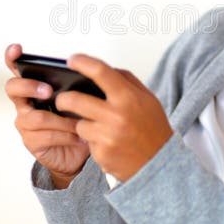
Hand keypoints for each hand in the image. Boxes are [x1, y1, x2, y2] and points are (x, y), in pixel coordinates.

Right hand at [5, 44, 89, 188]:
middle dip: (30, 86)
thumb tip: (86, 73)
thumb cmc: (76, 120)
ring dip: (62, 120)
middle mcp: (24, 103)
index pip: (17, 68)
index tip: (17, 49)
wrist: (78, 152)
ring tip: (79, 123)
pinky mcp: (31, 141)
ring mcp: (25, 122)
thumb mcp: (79, 100)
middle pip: (13, 88)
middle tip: (49, 90)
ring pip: (37, 117)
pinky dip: (66, 135)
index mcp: (34, 87)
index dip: (13, 58)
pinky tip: (78, 136)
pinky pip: (46, 136)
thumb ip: (77, 86)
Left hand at [56, 53, 173, 182]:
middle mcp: (116, 116)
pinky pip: (87, 142)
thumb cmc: (154, 129)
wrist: (160, 164)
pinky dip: (94, 141)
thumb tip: (106, 69)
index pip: (100, 72)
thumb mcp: (148, 99)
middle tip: (62, 99)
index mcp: (128, 98)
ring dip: (84, 124)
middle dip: (63, 99)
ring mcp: (107, 136)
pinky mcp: (101, 154)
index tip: (72, 59)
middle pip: (75, 100)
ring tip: (100, 128)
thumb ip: (127, 81)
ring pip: (79, 124)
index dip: (83, 62)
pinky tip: (108, 143)